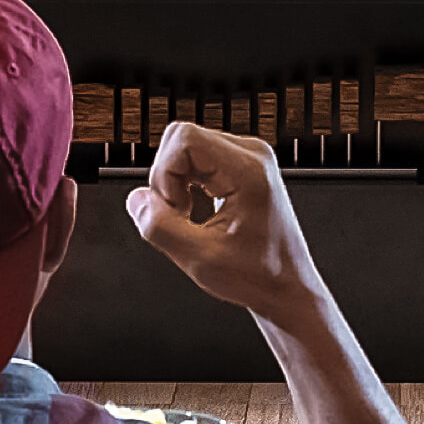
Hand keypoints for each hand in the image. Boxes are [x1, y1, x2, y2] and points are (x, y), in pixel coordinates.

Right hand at [126, 121, 323, 320]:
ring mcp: (248, 157)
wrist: (286, 286)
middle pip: (181, 138)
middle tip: (179, 215)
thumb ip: (159, 227)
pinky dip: (185, 183)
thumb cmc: (258, 275)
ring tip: (189, 216)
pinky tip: (195, 210)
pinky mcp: (241, 165)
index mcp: (249, 171)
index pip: (184, 139)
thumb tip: (137, 199)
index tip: (176, 210)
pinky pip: (195, 157)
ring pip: (185, 147)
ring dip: (175, 182)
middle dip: (166, 178)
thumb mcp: (199, 259)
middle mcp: (252, 155)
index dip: (164, 174)